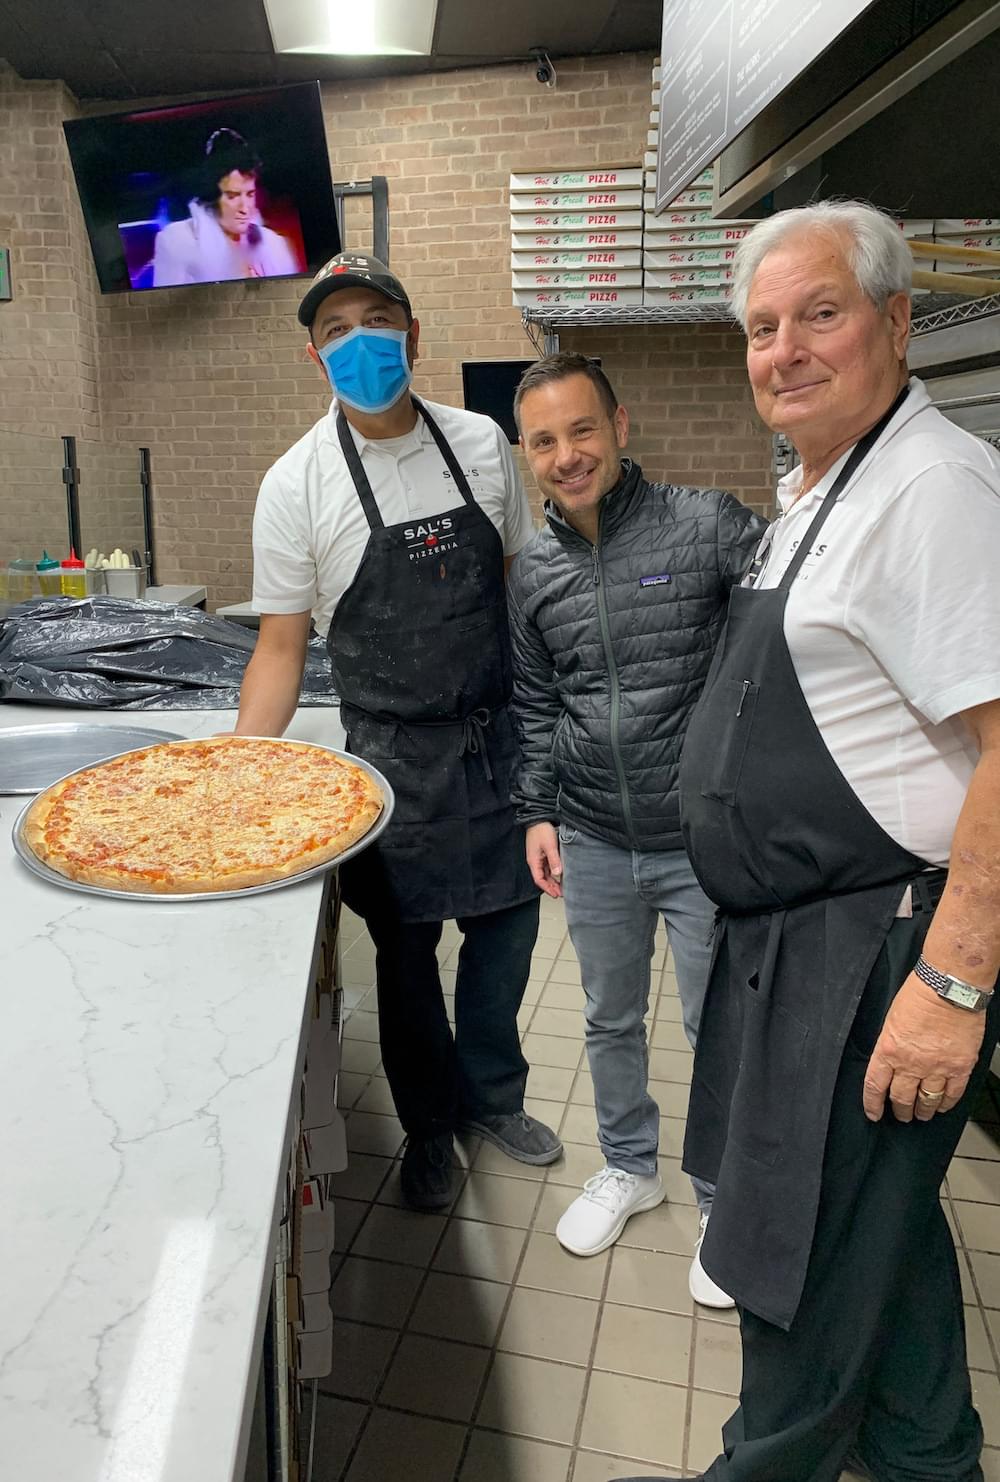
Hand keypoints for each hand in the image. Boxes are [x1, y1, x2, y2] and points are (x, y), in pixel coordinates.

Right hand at [526, 822, 562, 898]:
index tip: (556, 894)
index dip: (547, 888)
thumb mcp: (549, 846)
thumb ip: (554, 860)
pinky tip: (559, 874)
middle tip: (561, 893)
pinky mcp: (542, 853)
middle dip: (551, 887)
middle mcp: (534, 861)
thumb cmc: (541, 830)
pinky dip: (553, 872)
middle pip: (542, 878)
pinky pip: (547, 866)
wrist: (538, 818)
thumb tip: (557, 873)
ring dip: (552, 880)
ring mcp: (538, 857)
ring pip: (545, 873)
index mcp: (533, 861)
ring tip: (561, 886)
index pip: (539, 880)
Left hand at [862, 973, 985, 1123]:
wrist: (948, 987)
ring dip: (923, 1111)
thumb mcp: (891, 1020)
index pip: (875, 1085)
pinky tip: (943, 1106)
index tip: (873, 1113)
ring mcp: (936, 1067)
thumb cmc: (919, 995)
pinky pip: (952, 1094)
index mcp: (888, 1049)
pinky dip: (946, 1103)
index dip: (872, 1103)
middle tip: (901, 1115)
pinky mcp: (959, 1067)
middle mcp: (910, 1063)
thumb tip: (890, 1060)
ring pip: (926, 1101)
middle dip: (900, 1110)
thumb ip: (890, 1044)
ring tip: (922, 1115)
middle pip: (901, 1098)